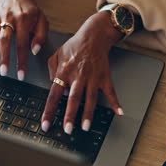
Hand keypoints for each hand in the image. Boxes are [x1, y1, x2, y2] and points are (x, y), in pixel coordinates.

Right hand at [0, 0, 47, 80]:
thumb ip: (41, 36)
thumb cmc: (30, 9)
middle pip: (5, 40)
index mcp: (23, 19)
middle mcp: (8, 18)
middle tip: (4, 72)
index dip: (21, 60)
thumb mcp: (42, 19)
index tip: (21, 74)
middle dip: (4, 57)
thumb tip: (34, 51)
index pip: (22, 43)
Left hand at [41, 11, 123, 134]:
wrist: (94, 35)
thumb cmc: (75, 45)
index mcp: (64, 71)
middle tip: (68, 129)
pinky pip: (110, 91)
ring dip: (88, 113)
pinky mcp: (104, 76)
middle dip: (70, 115)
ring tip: (85, 127)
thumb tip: (52, 84)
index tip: (45, 124)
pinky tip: (119, 112)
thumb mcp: (56, 54)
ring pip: (90, 98)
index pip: (54, 94)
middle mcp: (78, 75)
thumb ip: (51, 70)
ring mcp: (92, 77)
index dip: (49, 111)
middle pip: (73, 98)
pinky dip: (115, 102)